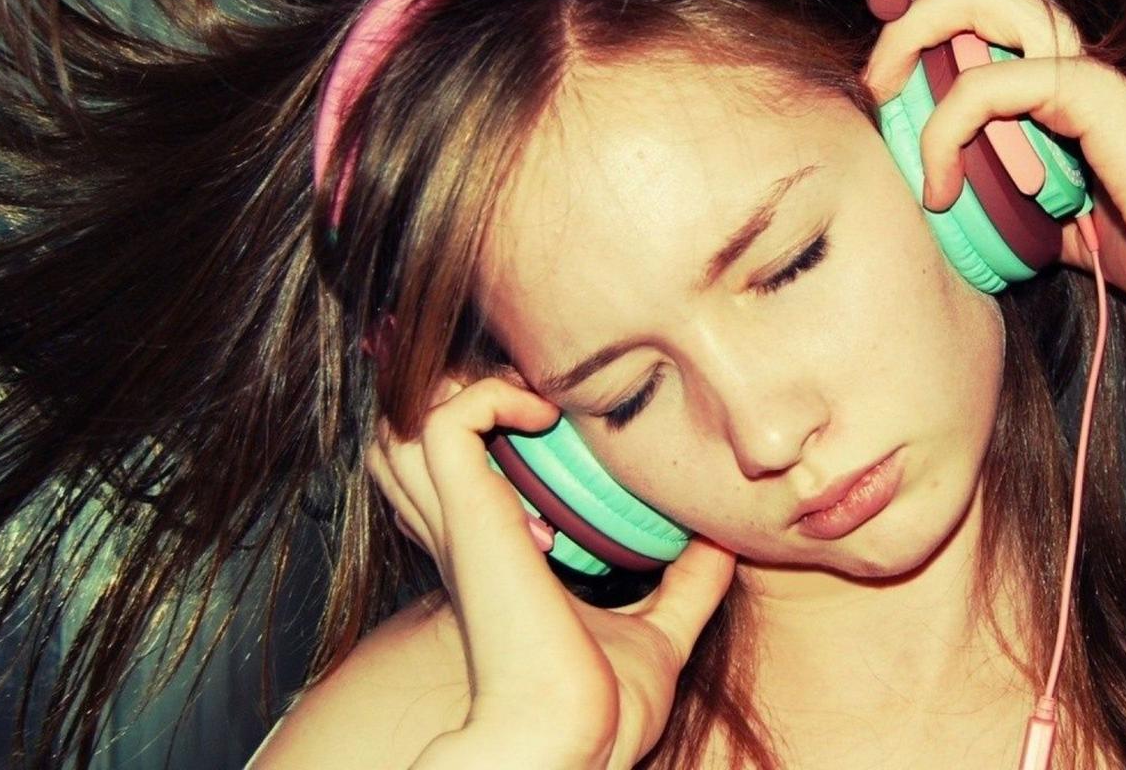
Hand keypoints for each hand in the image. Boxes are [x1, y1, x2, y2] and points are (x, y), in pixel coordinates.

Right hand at [367, 375, 735, 768]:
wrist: (580, 741)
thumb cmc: (601, 715)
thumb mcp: (654, 637)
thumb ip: (684, 592)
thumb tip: (722, 547)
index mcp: (491, 564)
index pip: (444, 480)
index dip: (477, 437)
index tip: (555, 427)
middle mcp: (463, 540)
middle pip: (404, 442)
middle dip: (455, 399)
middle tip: (536, 402)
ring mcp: (463, 529)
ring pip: (405, 424)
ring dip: (463, 391)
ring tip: (534, 401)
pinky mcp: (473, 521)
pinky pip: (447, 422)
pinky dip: (488, 398)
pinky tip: (541, 416)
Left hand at [859, 0, 1125, 315]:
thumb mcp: (1064, 219)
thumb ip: (1016, 199)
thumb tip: (960, 210)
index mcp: (1066, 71)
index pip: (984, 0)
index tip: (877, 51)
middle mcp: (1074, 50)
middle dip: (906, 1)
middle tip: (877, 76)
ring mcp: (1084, 62)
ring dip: (912, 34)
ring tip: (885, 95)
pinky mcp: (1090, 91)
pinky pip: (991, 82)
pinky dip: (945, 129)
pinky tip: (938, 185)